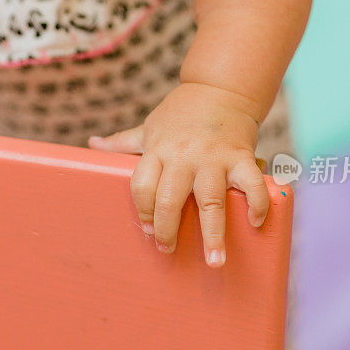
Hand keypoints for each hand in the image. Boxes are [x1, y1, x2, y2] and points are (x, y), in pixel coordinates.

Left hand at [88, 83, 268, 267]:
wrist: (221, 88)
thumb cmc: (181, 112)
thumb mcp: (149, 126)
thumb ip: (123, 142)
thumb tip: (92, 144)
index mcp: (158, 150)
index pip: (142, 186)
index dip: (143, 212)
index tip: (148, 231)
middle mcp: (183, 156)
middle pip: (170, 199)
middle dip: (167, 230)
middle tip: (168, 251)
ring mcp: (213, 158)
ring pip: (210, 200)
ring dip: (213, 233)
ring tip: (215, 261)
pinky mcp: (241, 157)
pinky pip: (251, 184)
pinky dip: (257, 204)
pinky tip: (255, 223)